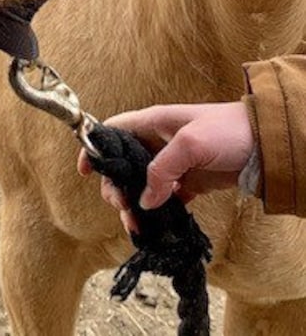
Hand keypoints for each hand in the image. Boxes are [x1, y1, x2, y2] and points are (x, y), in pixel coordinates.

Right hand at [77, 102, 254, 233]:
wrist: (266, 146)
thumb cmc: (228, 131)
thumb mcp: (191, 143)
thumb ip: (163, 169)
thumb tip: (145, 200)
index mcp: (153, 123)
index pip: (113, 131)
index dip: (95, 148)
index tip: (85, 170)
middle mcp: (158, 142)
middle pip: (123, 164)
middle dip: (116, 187)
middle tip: (121, 206)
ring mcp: (173, 164)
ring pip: (141, 185)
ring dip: (134, 204)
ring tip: (137, 225)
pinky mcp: (188, 184)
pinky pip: (163, 200)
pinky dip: (155, 213)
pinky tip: (153, 228)